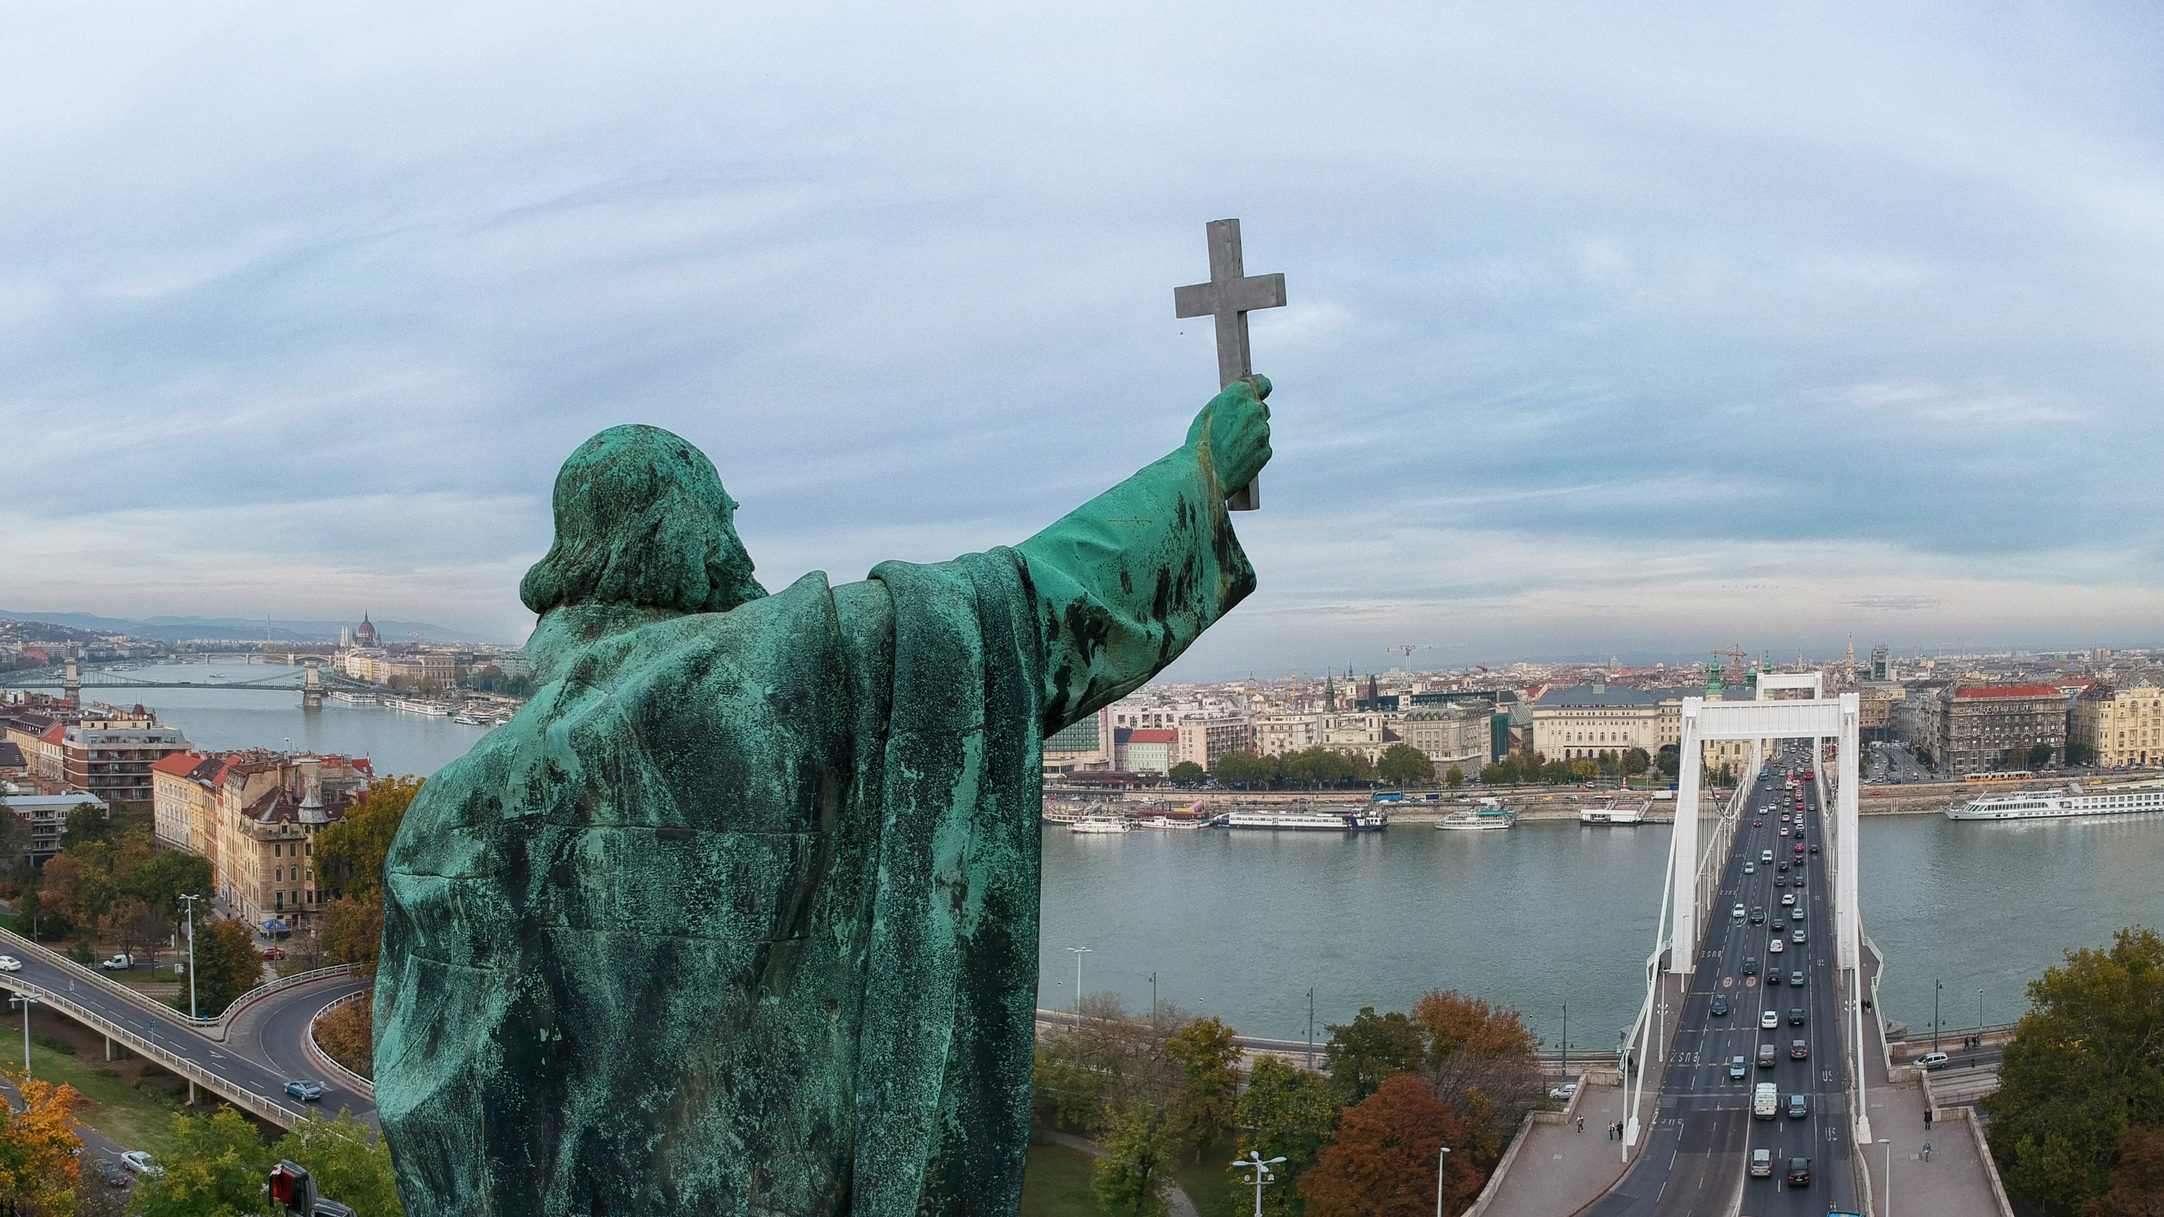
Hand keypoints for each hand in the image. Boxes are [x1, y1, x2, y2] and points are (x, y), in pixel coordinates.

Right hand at [1185, 375, 1271, 494]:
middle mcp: (1255, 409)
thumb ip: (1230, 401)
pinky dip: (1253, 451)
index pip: (1262, 384)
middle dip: (1250, 416)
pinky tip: (1236, 458)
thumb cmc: (1200, 443)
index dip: (1260, 389)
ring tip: (1229, 448)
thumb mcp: (1209, 412)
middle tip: (1232, 430)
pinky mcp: (1266, 451)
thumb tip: (1242, 399)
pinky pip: (1262, 447)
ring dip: (1250, 436)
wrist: (1202, 474)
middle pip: (1260, 409)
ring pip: (1261, 430)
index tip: (1260, 393)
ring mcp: (1263, 431)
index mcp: (1240, 394)